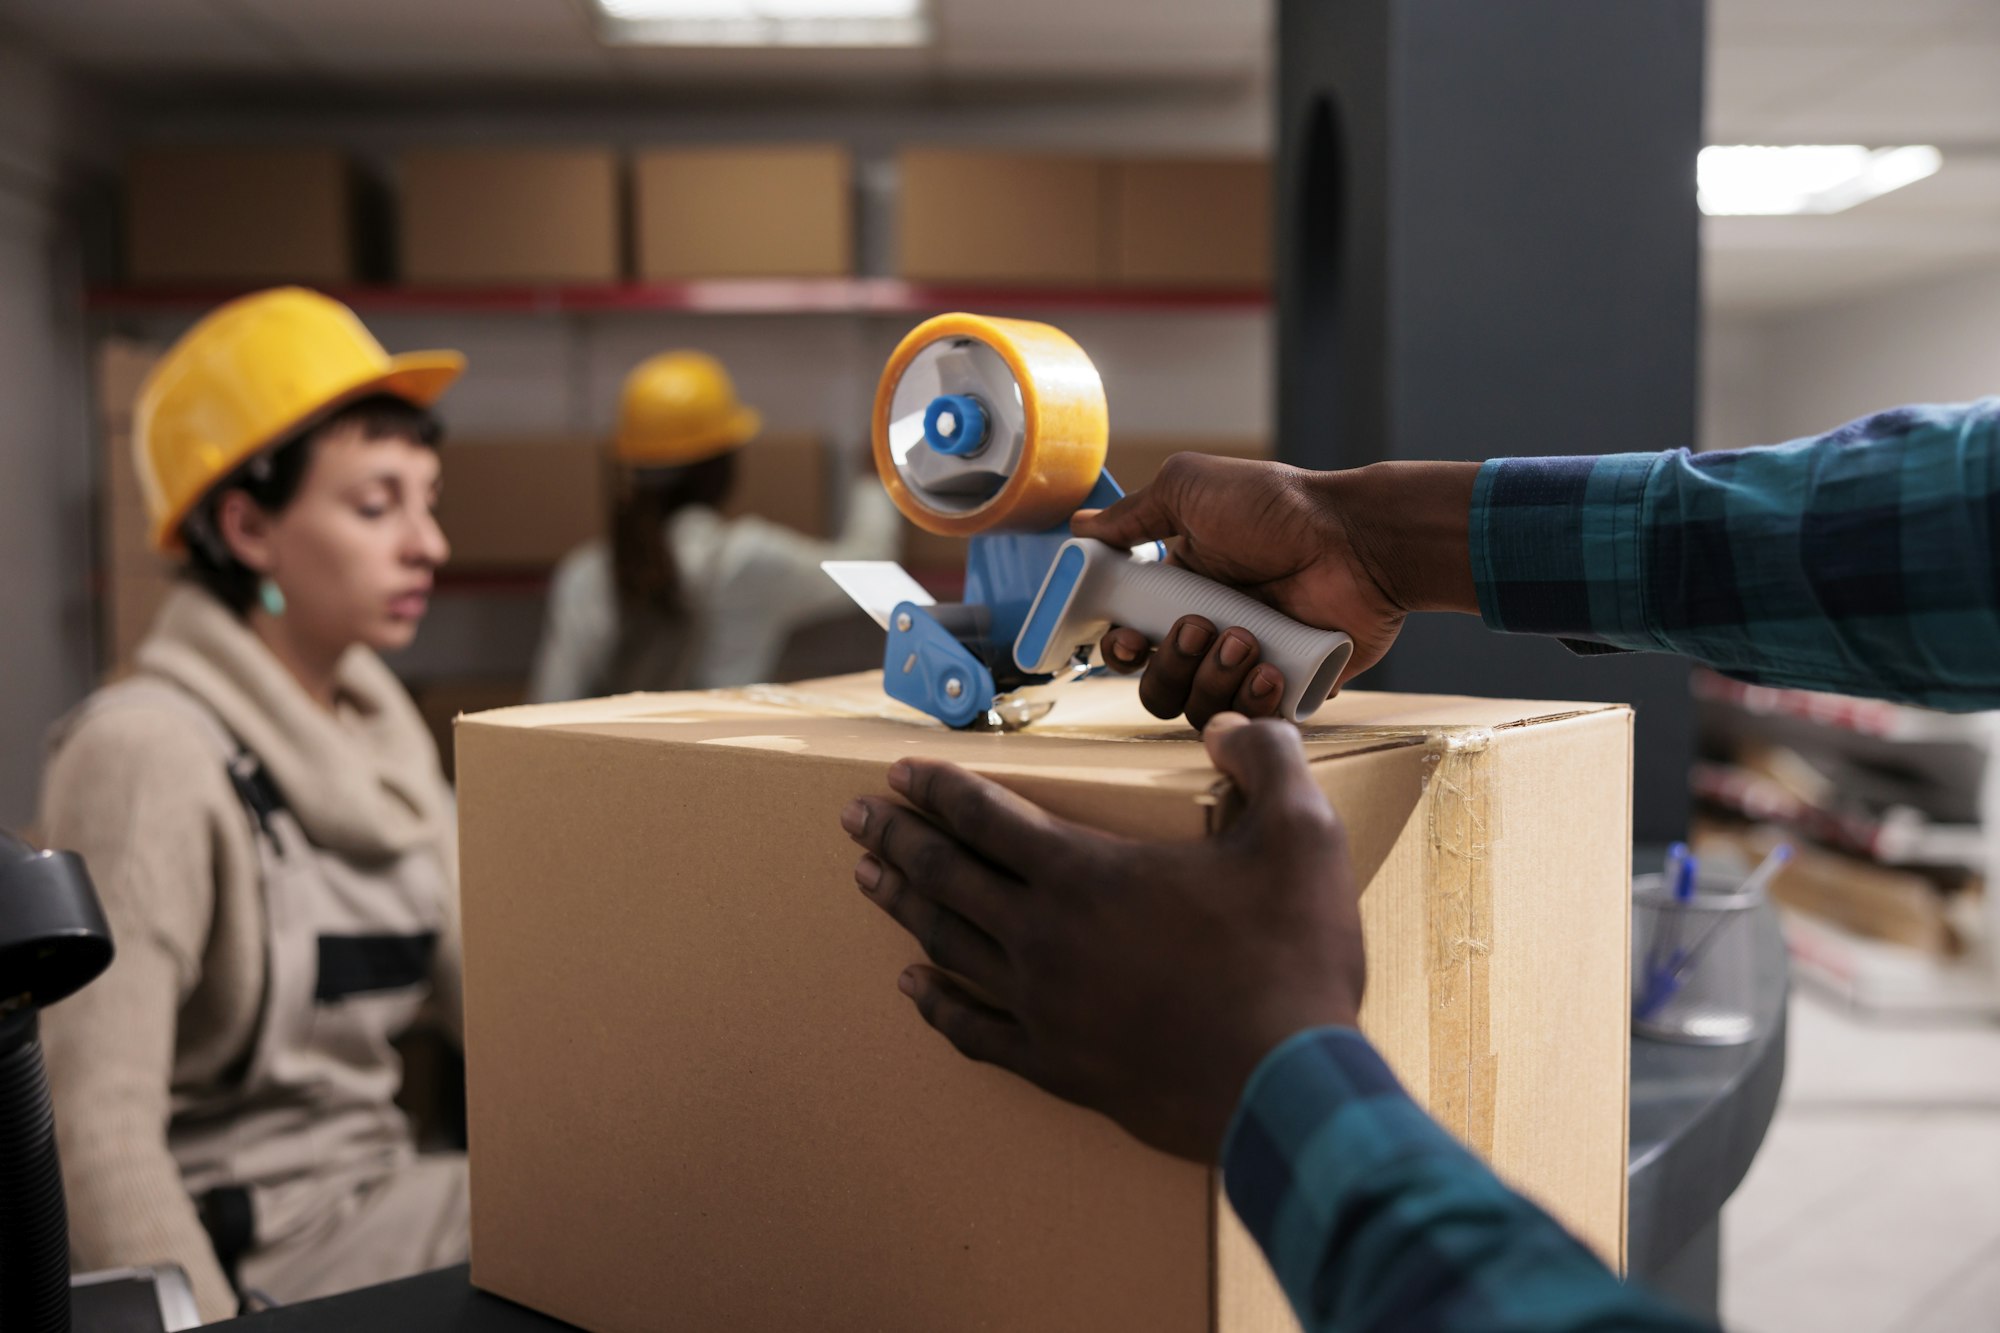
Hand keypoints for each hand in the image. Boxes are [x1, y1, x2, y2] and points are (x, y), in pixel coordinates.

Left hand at [840, 714, 1364, 1162]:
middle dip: (897, 836)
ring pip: (947, 944)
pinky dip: (935, 1004)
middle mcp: (1043, 935)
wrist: (1286, 1088)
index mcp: (1086, 872)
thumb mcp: (1302, 834)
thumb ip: (1265, 759)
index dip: (938, 788)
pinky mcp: (1055, 1066)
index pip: (986, 815)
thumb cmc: (1290, 960)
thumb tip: (1230, 726)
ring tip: (866, 878)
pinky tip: (911, 989)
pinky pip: (973, 1030)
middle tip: (855, 815)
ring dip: (902, 905)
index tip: (898, 772)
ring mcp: (1041, 1006)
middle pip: (947, 874)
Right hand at [1074, 454, 1479, 728]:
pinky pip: (1252, 723)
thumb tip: (1082, 526)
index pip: (1131, 644)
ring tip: (1247, 639)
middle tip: (1199, 627)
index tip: (1130, 639)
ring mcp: (1249, 667)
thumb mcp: (1191, 490)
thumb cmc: (1278, 508)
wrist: (1357, 539)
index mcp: (1182, 593)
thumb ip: (1133, 515)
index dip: (1122, 650)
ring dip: (1213, 677)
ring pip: (1199, 709)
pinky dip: (1254, 701)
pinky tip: (1273, 668)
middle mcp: (1211, 634)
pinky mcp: (1289, 691)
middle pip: (1158, 687)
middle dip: (1170, 665)